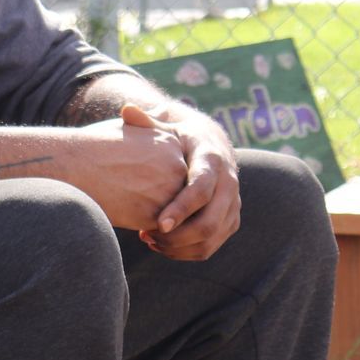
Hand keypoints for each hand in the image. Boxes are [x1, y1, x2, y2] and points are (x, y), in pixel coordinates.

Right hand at [68, 104, 189, 232]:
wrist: (73, 165)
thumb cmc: (93, 145)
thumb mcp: (127, 128)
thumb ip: (149, 129)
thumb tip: (161, 115)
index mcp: (172, 143)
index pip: (174, 167)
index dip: (152, 171)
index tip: (132, 168)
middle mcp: (177, 167)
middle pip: (175, 189)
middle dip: (155, 192)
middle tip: (128, 184)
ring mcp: (169, 192)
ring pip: (170, 210)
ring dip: (151, 209)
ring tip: (124, 197)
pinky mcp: (157, 216)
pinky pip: (158, 226)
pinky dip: (142, 223)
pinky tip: (122, 209)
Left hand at [136, 105, 240, 261]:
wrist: (209, 141)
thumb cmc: (177, 134)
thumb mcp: (165, 124)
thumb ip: (146, 120)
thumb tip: (126, 109)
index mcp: (212, 160)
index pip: (201, 189)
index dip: (181, 208)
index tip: (158, 223)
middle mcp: (229, 184)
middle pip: (211, 221)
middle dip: (179, 236)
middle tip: (147, 237)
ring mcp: (233, 204)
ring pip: (213, 238)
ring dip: (181, 246)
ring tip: (149, 241)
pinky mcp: (231, 219)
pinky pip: (214, 244)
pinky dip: (188, 251)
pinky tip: (161, 245)